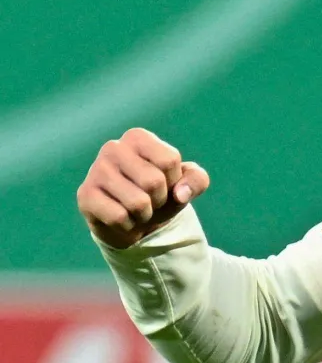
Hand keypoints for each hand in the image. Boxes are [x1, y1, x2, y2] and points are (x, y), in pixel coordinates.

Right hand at [77, 128, 210, 249]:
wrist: (134, 221)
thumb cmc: (161, 194)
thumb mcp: (186, 184)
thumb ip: (197, 180)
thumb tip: (181, 194)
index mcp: (138, 137)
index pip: (169, 160)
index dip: (174, 180)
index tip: (166, 183)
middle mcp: (113, 148)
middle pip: (154, 181)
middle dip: (159, 199)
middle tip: (150, 200)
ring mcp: (95, 170)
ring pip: (137, 202)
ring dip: (145, 214)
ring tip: (137, 209)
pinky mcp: (85, 195)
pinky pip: (118, 217)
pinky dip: (128, 224)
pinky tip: (122, 217)